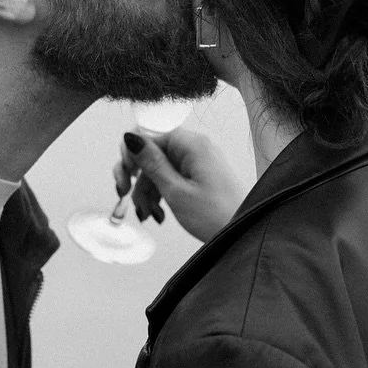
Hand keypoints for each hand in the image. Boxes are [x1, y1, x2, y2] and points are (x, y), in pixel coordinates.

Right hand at [115, 128, 248, 242]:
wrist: (242, 232)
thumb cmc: (216, 216)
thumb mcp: (176, 191)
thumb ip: (151, 163)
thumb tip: (130, 137)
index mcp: (191, 144)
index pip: (148, 134)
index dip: (131, 156)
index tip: (125, 180)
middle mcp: (194, 148)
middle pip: (151, 153)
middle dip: (136, 178)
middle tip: (125, 196)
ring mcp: (196, 162)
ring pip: (157, 170)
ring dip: (146, 192)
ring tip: (148, 215)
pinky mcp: (198, 177)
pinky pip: (170, 179)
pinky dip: (159, 195)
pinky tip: (157, 214)